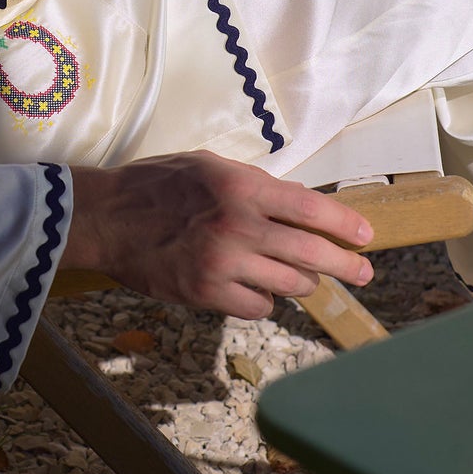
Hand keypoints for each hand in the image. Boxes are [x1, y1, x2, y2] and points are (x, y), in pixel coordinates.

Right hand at [61, 152, 373, 319]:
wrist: (106, 217)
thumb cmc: (157, 184)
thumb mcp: (209, 166)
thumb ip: (254, 184)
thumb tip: (298, 202)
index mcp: (241, 186)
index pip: (309, 207)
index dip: (344, 224)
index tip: (366, 236)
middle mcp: (238, 225)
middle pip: (310, 252)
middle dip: (345, 265)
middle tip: (363, 273)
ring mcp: (222, 263)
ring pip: (288, 285)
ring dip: (303, 284)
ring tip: (305, 279)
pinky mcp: (206, 293)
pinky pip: (256, 307)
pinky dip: (265, 301)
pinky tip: (258, 291)